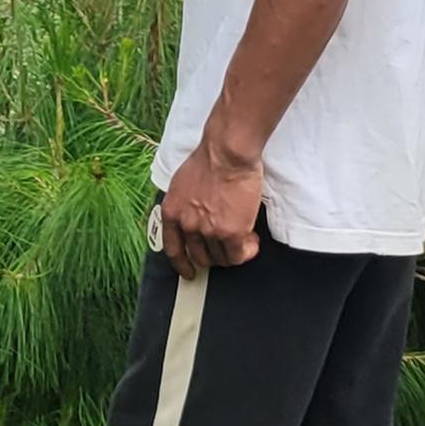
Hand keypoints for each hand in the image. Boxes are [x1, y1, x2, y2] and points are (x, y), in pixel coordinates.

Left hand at [156, 137, 263, 276]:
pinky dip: (247, 251)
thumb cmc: (209, 159)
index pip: (173, 249)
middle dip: (214, 255)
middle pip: (200, 257)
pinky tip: (252, 240)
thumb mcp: (182, 184)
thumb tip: (194, 218)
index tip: (189, 272)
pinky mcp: (231, 233)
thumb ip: (184, 206)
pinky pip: (239, 255)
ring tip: (244, 237)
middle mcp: (187, 225)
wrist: (227, 153)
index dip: (182, 264)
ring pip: (221, 258)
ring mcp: (208, 232)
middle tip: (227, 245)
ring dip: (233, 251)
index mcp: (172, 212)